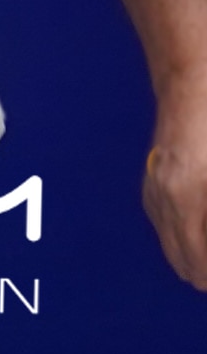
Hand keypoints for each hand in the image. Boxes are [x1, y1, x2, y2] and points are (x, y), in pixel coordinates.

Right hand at [144, 73, 206, 287]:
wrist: (191, 84)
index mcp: (185, 198)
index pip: (201, 263)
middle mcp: (163, 199)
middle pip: (185, 264)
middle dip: (206, 269)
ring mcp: (154, 190)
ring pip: (173, 250)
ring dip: (197, 258)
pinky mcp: (152, 183)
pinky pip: (165, 228)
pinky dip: (184, 240)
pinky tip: (201, 235)